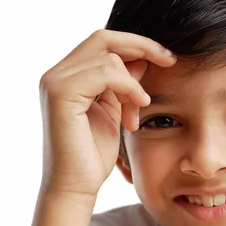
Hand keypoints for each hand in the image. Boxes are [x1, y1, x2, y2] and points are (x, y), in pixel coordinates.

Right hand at [38, 29, 175, 197]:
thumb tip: (141, 60)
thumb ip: (123, 86)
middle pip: (103, 38)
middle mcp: (56, 74)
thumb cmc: (93, 157)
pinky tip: (138, 106)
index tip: (167, 58)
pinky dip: (128, 86)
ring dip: (134, 82)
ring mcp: (55, 82)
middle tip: (169, 61)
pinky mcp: (61, 94)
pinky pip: (104, 72)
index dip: (136, 45)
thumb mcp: (115, 113)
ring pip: (107, 56)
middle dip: (141, 47)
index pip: (102, 43)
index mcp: (68, 77)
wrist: (76, 187)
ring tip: (140, 110)